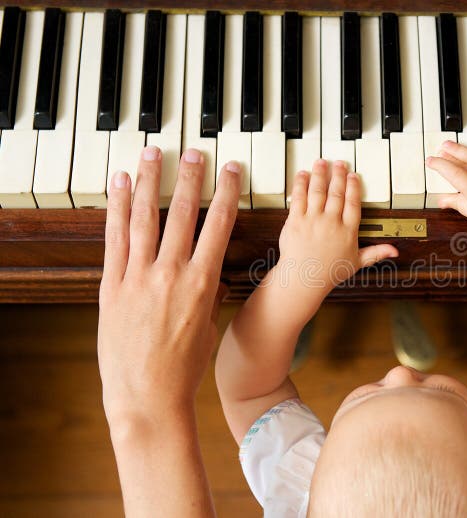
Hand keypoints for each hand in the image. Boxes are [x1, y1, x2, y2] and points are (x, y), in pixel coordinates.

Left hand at [98, 146, 241, 426]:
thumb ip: (210, 296)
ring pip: (144, 217)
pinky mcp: (111, 285)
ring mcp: (138, 277)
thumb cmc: (183, 368)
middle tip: (194, 151)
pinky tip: (118, 185)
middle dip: (190, 177)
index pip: (218, 226)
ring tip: (153, 154)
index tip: (230, 170)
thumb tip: (213, 279)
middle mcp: (171, 273)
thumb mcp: (208, 327)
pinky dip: (114, 208)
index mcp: (203, 283)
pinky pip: (114, 238)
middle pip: (182, 213)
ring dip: (149, 182)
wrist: (148, 396)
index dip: (226, 193)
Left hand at [277, 159, 397, 298]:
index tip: (354, 176)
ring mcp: (313, 220)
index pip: (353, 203)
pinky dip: (301, 184)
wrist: (303, 279)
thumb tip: (394, 251)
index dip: (354, 186)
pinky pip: (299, 198)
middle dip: (338, 175)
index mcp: (347, 231)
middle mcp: (331, 222)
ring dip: (320, 174)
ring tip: (322, 163)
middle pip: (337, 193)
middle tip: (340, 163)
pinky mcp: (295, 221)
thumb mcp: (356, 262)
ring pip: (318, 191)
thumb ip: (376, 253)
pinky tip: (303, 175)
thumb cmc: (329, 272)